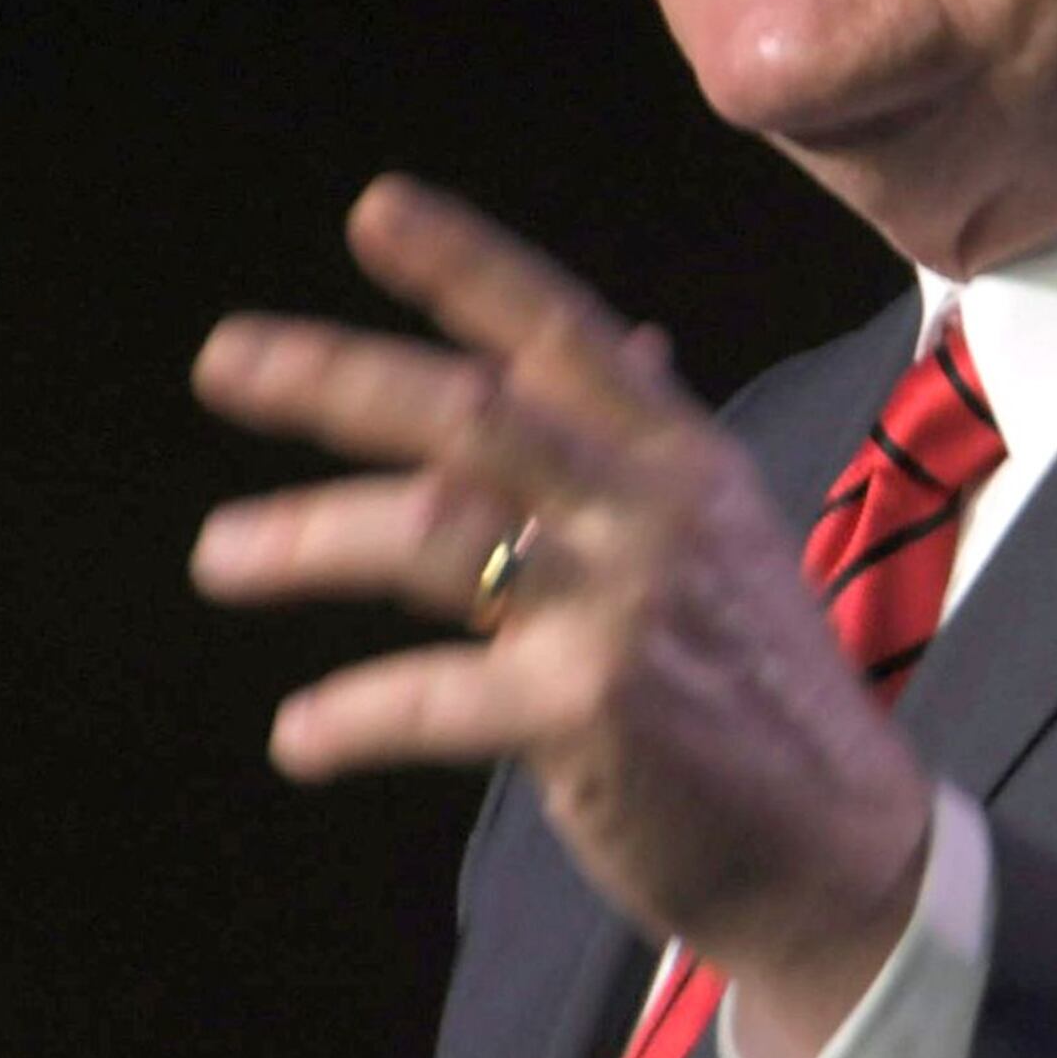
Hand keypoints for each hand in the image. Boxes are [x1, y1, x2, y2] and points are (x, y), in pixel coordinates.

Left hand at [187, 176, 930, 1057]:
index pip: (563, 331)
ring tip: (219, 555)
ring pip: (432, 534)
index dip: (467, 263)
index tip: (372, 209)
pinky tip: (300, 738)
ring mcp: (623, 606)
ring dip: (306, 537)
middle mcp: (653, 510)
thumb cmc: (756, 686)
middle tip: (221, 359)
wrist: (837, 848)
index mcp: (677, 455)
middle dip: (335, 375)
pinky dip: (354, 716)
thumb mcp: (724, 536)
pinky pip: (435, 697)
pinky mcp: (592, 710)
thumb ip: (647, 441)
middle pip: (472, 410)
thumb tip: (630, 334)